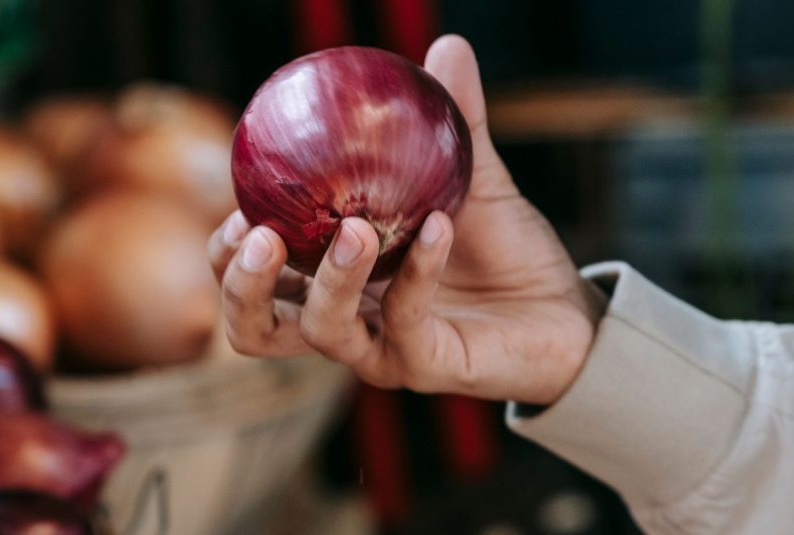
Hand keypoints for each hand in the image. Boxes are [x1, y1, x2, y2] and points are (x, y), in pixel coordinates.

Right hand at [208, 35, 605, 404]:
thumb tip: (447, 45)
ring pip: (318, 332)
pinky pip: (405, 317)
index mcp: (337, 283)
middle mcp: (348, 323)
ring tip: (352, 229)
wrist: (565, 312)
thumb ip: (454, 124)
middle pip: (255, 327)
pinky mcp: (424, 366)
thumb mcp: (475, 182)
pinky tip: (440, 225)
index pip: (258, 277)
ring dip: (326, 280)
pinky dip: (419, 268)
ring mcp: (382, 351)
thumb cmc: (507, 252)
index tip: (240, 198)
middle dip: (239, 283)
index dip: (228, 249)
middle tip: (256, 232)